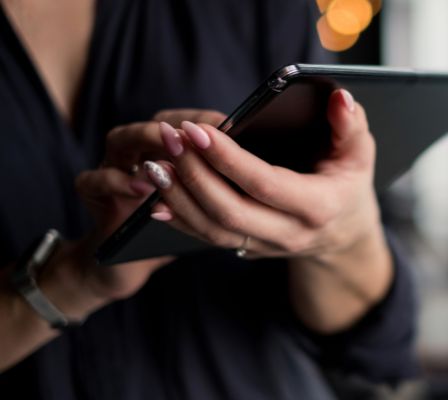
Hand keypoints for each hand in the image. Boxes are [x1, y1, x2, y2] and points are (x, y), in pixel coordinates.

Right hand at [64, 110, 226, 303]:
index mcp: (171, 147)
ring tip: (170, 150)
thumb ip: (228, 186)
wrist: (128, 263)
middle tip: (197, 132)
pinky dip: (115, 182)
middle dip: (179, 128)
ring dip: (145, 142)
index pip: (187, 119)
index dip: (206, 120)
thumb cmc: (182, 227)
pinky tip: (142, 190)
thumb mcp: (212, 204)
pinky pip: (93, 181)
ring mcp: (112, 167)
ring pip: (120, 140)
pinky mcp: (93, 195)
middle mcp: (140, 150)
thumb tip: (265, 166)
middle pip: (155, 125)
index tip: (230, 123)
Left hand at [144, 90, 391, 331]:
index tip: (197, 130)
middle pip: (230, 212)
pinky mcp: (248, 248)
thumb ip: (349, 124)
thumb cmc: (348, 182)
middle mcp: (290, 233)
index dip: (228, 159)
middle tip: (170, 139)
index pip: (264, 185)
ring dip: (179, 197)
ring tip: (155, 163)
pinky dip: (180, 216)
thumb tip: (339, 98)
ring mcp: (267, 245)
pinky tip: (157, 193)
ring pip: (213, 230)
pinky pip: (208, 237)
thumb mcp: (359, 152)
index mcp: (318, 207)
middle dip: (194, 174)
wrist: (344, 231)